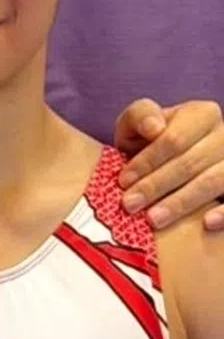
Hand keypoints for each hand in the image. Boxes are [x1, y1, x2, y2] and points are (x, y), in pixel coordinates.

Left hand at [114, 99, 223, 231]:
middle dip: (156, 185)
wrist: (167, 164)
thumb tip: (154, 128)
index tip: (123, 181)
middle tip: (130, 205)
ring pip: (214, 182)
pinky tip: (206, 224)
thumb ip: (140, 116)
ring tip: (154, 220)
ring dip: (182, 203)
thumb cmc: (148, 143)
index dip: (147, 161)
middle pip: (191, 162)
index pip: (174, 139)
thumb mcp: (137, 126)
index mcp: (202, 114)